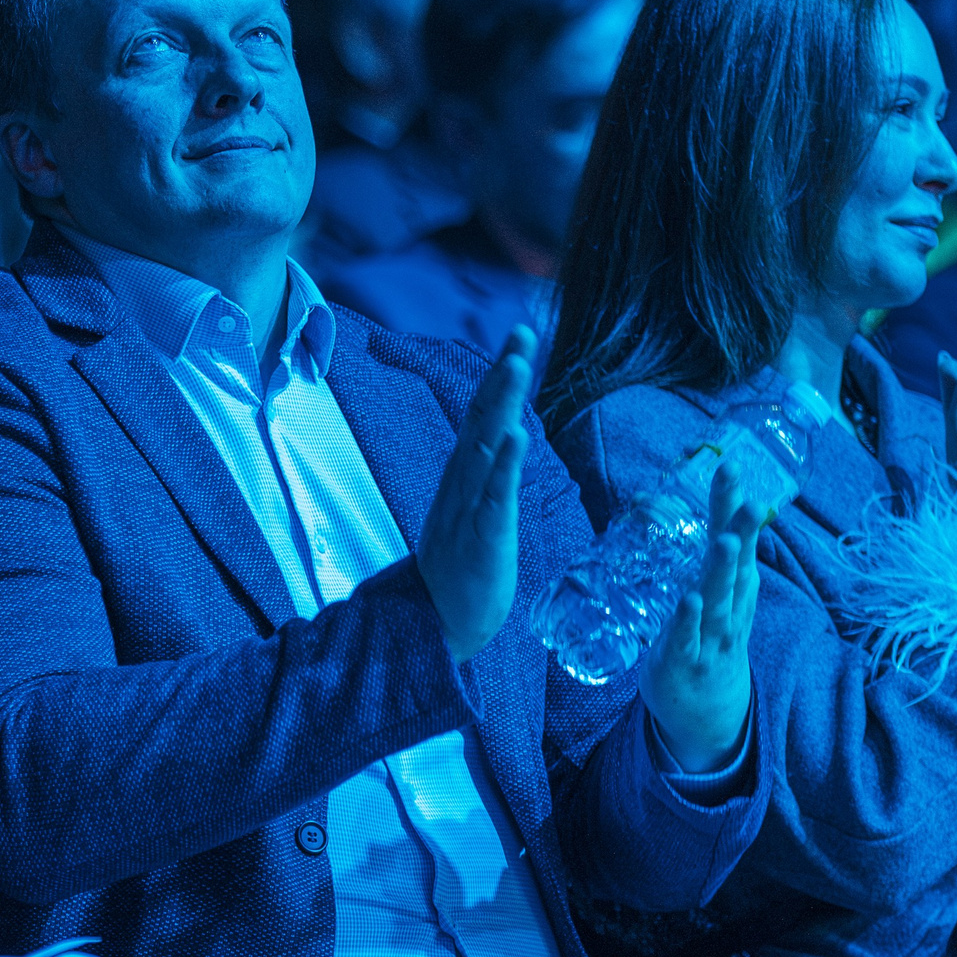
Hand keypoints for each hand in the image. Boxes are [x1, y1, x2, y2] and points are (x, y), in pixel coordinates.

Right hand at [418, 326, 532, 661]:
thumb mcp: (474, 509)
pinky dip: (505, 466)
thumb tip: (501, 433)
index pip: (482, 416)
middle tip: (521, 333)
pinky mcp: (482, 538)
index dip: (498, 376)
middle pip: (483, 419)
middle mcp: (464, 484)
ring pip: (487, 448)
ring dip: (502, 405)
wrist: (436, 623)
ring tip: (516, 366)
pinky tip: (516, 435)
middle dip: (502, 375)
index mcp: (464, 476)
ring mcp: (470, 509)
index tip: (517, 337)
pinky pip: (494, 497)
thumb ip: (485, 471)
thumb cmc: (460, 567)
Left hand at [637, 455, 762, 773]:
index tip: (732, 466)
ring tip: (725, 541)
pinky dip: (688, 621)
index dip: (733, 507)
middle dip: (740, 530)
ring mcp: (709, 639)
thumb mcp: (714, 601)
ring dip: (721, 572)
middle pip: (735, 567)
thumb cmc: (709, 646)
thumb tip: (695, 511)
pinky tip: (690, 599)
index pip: (736, 542)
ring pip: (717, 602)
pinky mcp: (685, 663)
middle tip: (747, 497)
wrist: (710, 719)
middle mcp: (728, 610)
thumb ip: (711, 560)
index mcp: (734, 591)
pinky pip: (687, 639)